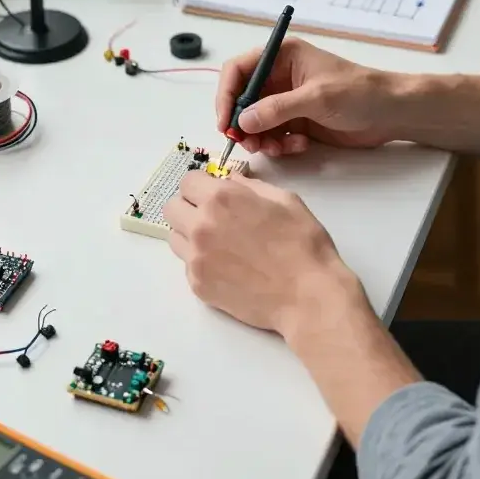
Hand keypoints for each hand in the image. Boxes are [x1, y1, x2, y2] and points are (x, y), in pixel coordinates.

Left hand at [163, 170, 354, 332]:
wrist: (307, 297)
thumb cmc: (303, 244)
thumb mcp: (285, 200)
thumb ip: (251, 186)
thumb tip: (230, 181)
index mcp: (222, 198)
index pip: (187, 181)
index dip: (201, 186)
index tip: (213, 194)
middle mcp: (201, 225)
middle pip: (172, 208)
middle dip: (189, 208)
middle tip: (212, 218)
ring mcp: (196, 258)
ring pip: (175, 238)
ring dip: (191, 236)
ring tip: (220, 244)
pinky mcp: (197, 285)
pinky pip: (188, 266)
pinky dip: (202, 263)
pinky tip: (229, 268)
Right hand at [216, 37, 395, 156]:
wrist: (391, 113)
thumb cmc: (358, 92)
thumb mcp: (316, 97)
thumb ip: (277, 109)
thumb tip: (242, 122)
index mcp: (282, 56)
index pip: (238, 70)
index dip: (226, 95)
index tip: (225, 122)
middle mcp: (280, 76)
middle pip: (242, 100)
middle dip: (242, 124)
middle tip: (249, 144)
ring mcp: (287, 100)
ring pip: (255, 122)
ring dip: (261, 138)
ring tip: (278, 148)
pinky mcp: (296, 122)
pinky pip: (273, 135)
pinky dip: (279, 145)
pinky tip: (299, 145)